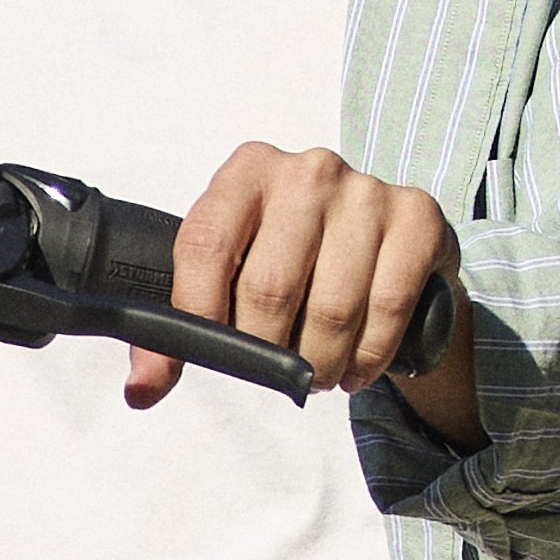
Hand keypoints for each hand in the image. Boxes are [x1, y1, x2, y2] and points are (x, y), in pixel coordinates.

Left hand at [172, 149, 475, 434]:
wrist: (384, 241)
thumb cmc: (293, 260)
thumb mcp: (229, 275)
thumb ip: (182, 326)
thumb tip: (143, 389)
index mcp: (246, 172)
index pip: (204, 247)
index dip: (196, 315)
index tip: (203, 358)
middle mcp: (306, 171)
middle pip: (269, 289)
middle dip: (268, 353)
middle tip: (277, 373)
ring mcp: (365, 190)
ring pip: (331, 309)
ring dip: (320, 364)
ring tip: (317, 373)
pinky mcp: (416, 217)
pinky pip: (386, 308)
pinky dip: (367, 358)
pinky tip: (355, 368)